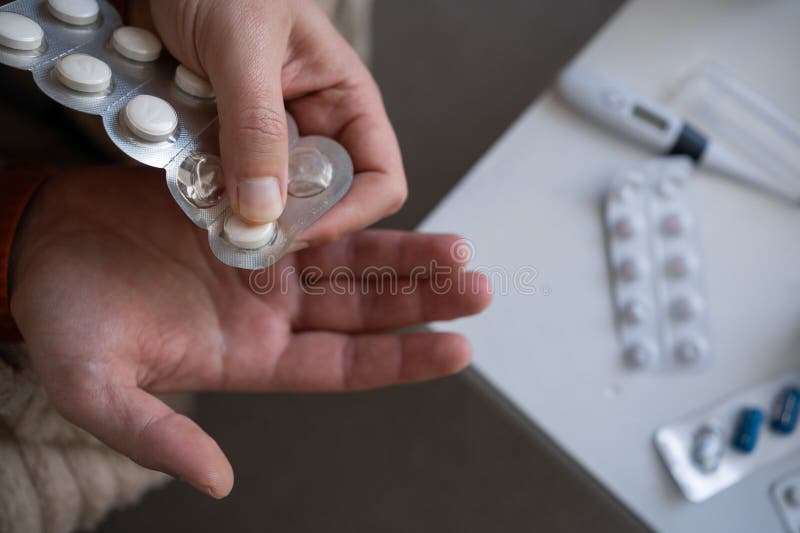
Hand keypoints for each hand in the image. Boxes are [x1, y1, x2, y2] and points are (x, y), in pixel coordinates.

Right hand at [9, 167, 490, 497]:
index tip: (457, 349)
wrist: (43, 248)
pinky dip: (353, 208)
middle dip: (422, 300)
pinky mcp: (252, 213)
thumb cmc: (65, 320)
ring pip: (353, 260)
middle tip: (477, 288)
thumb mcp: (100, 389)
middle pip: (364, 309)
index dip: (401, 360)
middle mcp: (269, 311)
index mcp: (250, 356)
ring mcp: (265, 261)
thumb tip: (217, 483)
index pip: (344, 365)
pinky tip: (390, 201)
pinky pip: (316, 211)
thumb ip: (158, 437)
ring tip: (459, 250)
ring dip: (406, 255)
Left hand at [124, 0, 405, 244]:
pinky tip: (184, 174)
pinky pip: (223, 182)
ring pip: (268, 198)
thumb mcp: (243, 45)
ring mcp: (266, 138)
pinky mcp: (225, 142)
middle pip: (323, 200)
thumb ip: (256, 125)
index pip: (379, 179)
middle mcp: (312, 124)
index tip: (299, 230)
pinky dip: (205, 188)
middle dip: (286, 220)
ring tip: (206, 198)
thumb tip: (266, 207)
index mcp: (344, 99)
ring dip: (238, 205)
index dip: (350, 213)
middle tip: (243, 228)